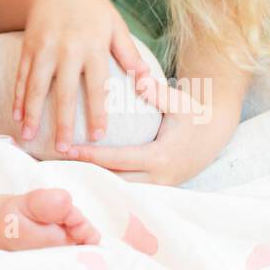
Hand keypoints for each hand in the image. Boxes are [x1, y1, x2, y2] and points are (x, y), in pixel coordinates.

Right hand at [15, 0, 155, 153]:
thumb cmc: (92, 9)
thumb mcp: (115, 25)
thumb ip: (129, 55)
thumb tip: (149, 83)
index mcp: (92, 46)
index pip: (96, 85)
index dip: (97, 111)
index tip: (99, 136)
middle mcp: (67, 49)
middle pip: (64, 91)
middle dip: (63, 122)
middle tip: (62, 149)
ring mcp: (44, 48)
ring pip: (36, 86)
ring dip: (32, 114)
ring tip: (28, 137)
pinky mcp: (28, 47)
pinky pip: (21, 75)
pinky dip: (17, 96)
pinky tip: (16, 115)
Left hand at [70, 76, 239, 184]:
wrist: (213, 135)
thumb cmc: (193, 114)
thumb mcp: (179, 102)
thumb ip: (157, 92)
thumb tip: (139, 79)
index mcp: (160, 157)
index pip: (119, 160)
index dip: (92, 156)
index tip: (69, 150)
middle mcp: (157, 178)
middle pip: (114, 181)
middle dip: (85, 174)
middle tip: (56, 164)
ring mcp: (157, 187)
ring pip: (118, 190)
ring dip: (93, 182)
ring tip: (62, 172)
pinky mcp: (155, 189)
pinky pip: (126, 190)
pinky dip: (105, 184)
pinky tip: (83, 176)